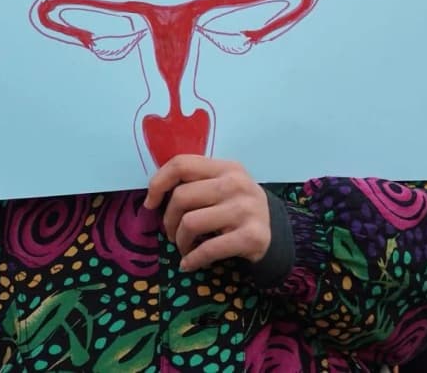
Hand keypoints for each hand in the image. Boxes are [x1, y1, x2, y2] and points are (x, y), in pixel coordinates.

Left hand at [144, 155, 270, 271]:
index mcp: (225, 167)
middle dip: (168, 219)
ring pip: (190, 223)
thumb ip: (197, 181)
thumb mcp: (223, 184)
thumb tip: (155, 192)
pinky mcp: (250, 237)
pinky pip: (208, 249)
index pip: (182, 164)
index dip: (158, 182)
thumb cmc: (238, 206)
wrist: (276, 232)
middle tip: (171, 233)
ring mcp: (244, 209)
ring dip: (180, 241)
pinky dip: (192, 259)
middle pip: (181, 196)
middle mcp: (235, 184)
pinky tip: (189, 263)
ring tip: (184, 247)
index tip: (150, 202)